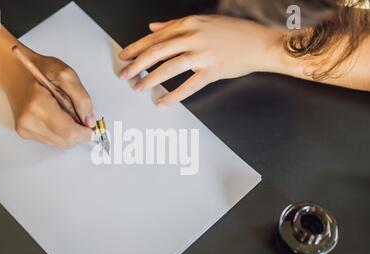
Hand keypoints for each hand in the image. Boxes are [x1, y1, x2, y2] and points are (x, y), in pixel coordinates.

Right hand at [2, 48, 94, 147]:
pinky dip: (59, 133)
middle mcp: (28, 119)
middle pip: (65, 141)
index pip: (68, 131)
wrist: (14, 71)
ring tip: (65, 114)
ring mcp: (24, 127)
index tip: (91, 128)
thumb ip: (82, 98)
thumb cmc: (39, 69)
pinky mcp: (24, 132)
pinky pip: (50, 141)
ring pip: (59, 143)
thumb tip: (89, 121)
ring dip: (69, 133)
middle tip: (79, 117)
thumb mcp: (66, 74)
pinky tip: (56, 118)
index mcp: (38, 104)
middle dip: (78, 133)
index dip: (84, 133)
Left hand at [119, 15, 279, 105]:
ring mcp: (203, 54)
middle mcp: (194, 37)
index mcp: (190, 23)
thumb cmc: (233, 32)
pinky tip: (162, 101)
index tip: (124, 57)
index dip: (137, 48)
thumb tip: (153, 27)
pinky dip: (173, 95)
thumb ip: (175, 24)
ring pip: (169, 67)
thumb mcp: (203, 21)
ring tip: (138, 88)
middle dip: (137, 64)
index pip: (156, 37)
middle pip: (157, 51)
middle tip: (124, 75)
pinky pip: (188, 85)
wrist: (260, 43)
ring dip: (150, 79)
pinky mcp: (212, 71)